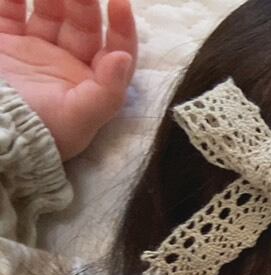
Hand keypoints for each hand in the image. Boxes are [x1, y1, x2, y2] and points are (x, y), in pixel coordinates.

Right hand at [0, 0, 136, 160]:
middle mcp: (64, 64)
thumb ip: (106, 93)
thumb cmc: (37, 130)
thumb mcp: (78, 119)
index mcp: (89, 85)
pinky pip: (10, 9)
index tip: (120, 3)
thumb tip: (123, 57)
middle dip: (84, 1)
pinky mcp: (4, 40)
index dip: (122, 28)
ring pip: (49, 10)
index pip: (114, 52)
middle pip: (82, 24)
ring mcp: (33, 50)